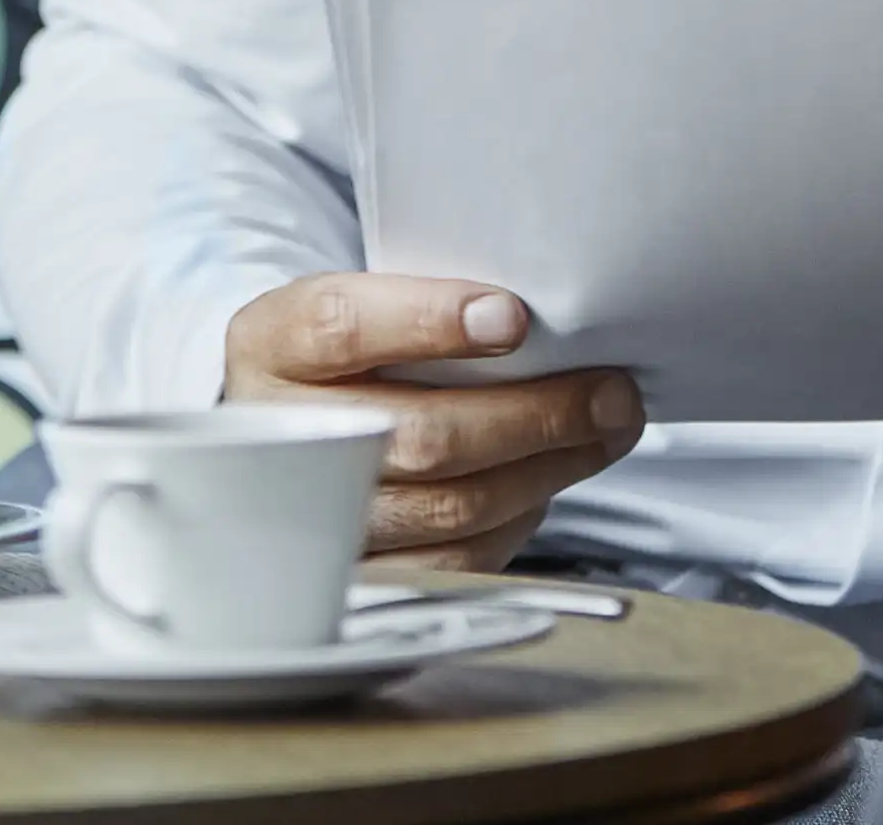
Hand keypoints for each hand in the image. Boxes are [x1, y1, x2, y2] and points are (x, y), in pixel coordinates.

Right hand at [220, 272, 644, 568]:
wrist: (290, 436)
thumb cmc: (350, 358)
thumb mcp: (360, 306)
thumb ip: (425, 305)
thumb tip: (545, 320)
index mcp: (272, 345)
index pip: (342, 327)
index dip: (428, 321)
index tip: (513, 317)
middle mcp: (280, 436)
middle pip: (419, 434)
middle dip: (534, 415)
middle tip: (610, 393)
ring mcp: (312, 520)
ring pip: (451, 506)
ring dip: (546, 468)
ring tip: (603, 432)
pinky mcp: (359, 576)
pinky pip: (456, 560)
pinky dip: (517, 519)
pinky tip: (547, 481)